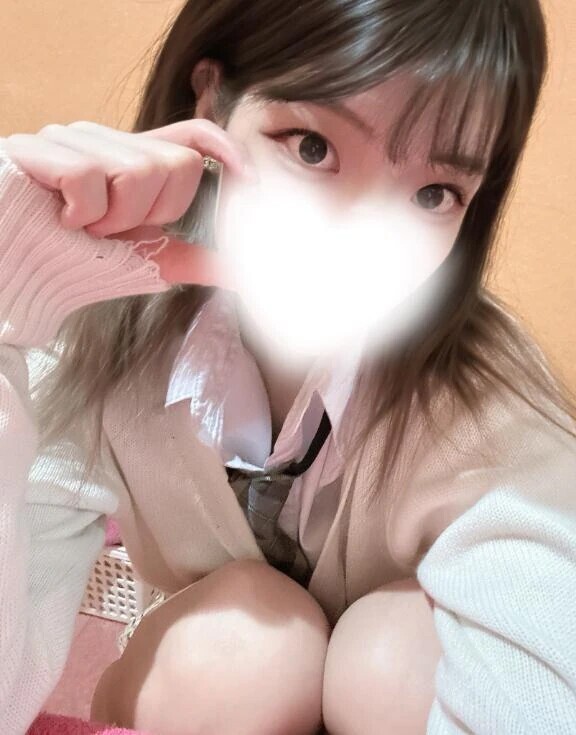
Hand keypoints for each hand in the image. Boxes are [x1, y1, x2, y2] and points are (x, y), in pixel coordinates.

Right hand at [0, 119, 252, 286]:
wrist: (20, 277)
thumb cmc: (76, 263)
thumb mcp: (144, 260)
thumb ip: (190, 258)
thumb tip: (239, 271)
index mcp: (135, 162)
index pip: (191, 136)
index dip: (225, 150)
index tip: (248, 179)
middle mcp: (108, 142)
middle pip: (175, 163)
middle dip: (152, 213)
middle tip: (114, 230)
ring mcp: (72, 139)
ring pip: (138, 170)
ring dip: (115, 219)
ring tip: (84, 227)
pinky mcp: (38, 148)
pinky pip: (90, 177)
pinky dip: (81, 212)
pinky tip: (62, 218)